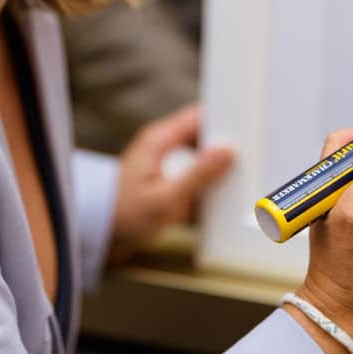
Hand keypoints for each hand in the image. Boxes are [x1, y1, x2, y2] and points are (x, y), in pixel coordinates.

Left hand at [108, 103, 235, 265]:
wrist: (100, 237)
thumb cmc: (125, 216)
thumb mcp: (166, 198)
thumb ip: (198, 175)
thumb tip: (227, 151)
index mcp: (159, 140)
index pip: (198, 116)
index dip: (223, 119)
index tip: (248, 129)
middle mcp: (162, 146)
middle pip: (203, 136)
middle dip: (226, 146)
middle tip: (252, 157)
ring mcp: (165, 164)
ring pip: (201, 157)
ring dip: (218, 168)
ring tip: (242, 178)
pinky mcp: (167, 182)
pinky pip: (195, 175)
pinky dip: (208, 183)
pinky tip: (222, 196)